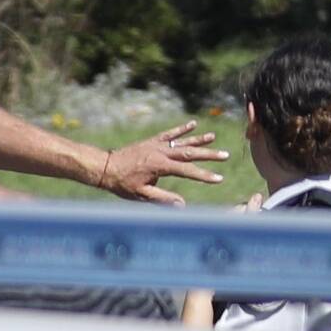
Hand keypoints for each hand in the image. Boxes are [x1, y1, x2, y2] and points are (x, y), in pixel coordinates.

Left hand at [90, 122, 231, 202]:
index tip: (219, 178)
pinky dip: (181, 129)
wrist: (105, 167)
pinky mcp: (152, 141)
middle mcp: (161, 152)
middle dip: (209, 155)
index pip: (188, 171)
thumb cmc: (122, 183)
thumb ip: (163, 199)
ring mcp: (157, 145)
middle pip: (190, 153)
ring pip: (182, 142)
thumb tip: (182, 205)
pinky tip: (193, 124)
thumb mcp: (142, 195)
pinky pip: (169, 134)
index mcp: (160, 166)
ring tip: (214, 137)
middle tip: (225, 155)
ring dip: (199, 140)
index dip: (204, 175)